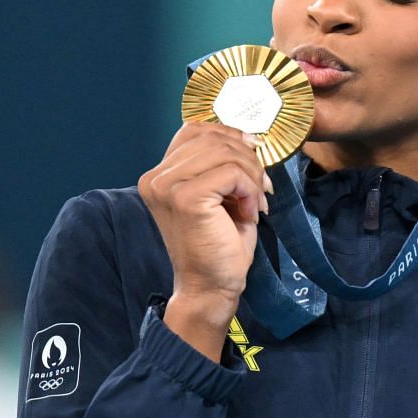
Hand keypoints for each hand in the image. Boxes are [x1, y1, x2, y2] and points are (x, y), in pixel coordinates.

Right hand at [138, 122, 271, 355]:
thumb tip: (249, 136)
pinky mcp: (186, 198)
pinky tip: (250, 213)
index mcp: (158, 175)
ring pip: (225, 153)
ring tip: (255, 203)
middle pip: (213, 138)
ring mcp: (167, 187)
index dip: (230, 136)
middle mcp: (156, 178)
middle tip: (261, 188)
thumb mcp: (219, 194)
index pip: (195, 130)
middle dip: (247, 159)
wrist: (211, 287)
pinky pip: (231, 173)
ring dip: (251, 176)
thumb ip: (220, 163)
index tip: (253, 157)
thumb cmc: (218, 245)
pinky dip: (250, 190)